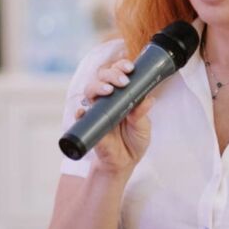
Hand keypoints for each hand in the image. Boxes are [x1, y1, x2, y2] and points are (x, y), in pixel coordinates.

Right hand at [77, 52, 153, 175]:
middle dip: (111, 74)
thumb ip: (142, 113)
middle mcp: (108, 98)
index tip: (130, 68)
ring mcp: (97, 110)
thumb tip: (149, 99)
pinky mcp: (89, 124)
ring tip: (108, 91)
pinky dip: (81, 112)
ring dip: (97, 87)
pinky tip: (85, 112)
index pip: (118, 72)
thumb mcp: (143, 127)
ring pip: (90, 90)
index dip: (121, 66)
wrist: (124, 163)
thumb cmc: (134, 140)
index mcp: (122, 94)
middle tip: (123, 81)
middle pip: (102, 76)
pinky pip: (80, 115)